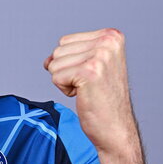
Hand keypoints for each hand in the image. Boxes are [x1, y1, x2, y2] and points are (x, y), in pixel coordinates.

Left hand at [43, 28, 138, 155]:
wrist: (116, 128)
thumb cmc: (102, 100)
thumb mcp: (90, 67)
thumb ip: (69, 56)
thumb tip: (47, 60)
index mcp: (111, 35)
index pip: (65, 41)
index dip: (71, 63)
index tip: (92, 77)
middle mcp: (108, 41)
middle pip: (58, 51)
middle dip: (67, 72)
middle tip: (89, 86)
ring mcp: (100, 55)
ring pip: (55, 64)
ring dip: (66, 82)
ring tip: (87, 90)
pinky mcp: (89, 72)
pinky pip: (56, 77)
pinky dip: (65, 90)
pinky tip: (84, 96)